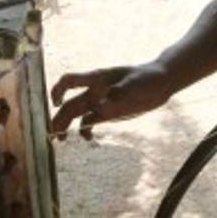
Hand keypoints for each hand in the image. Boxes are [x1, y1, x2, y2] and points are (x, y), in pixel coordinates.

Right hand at [50, 62, 171, 137]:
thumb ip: (118, 94)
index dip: (58, 90)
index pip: (70, 80)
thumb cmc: (148, 77)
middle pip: (70, 103)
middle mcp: (94, 90)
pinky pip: (90, 121)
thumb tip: (100, 107)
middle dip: (59, 117)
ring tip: (61, 140)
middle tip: (54, 134)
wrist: (162, 82)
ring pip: (77, 114)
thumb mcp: (135, 84)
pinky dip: (85, 130)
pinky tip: (88, 138)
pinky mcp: (108, 112)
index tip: (56, 104)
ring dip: (67, 125)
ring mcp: (100, 101)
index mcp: (97, 78)